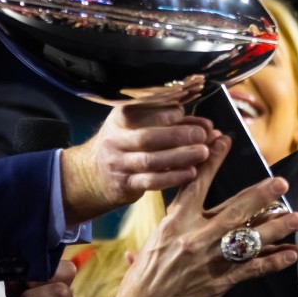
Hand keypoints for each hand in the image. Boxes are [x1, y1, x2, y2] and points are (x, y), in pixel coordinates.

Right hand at [59, 103, 215, 223]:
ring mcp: (119, 164)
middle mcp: (115, 139)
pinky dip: (173, 177)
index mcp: (119, 118)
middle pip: (147, 137)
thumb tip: (206, 125)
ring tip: (203, 152)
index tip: (185, 113)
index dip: (166, 112)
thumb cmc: (124, 144)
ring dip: (180, 156)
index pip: (143, 111)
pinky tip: (191, 172)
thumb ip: (171, 123)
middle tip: (202, 134)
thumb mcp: (137, 126)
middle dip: (177, 135)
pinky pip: (151, 181)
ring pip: (151, 160)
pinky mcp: (125, 185)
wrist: (91, 174)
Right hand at [109, 134, 297, 296]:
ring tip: (296, 218)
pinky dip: (274, 261)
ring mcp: (209, 260)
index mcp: (175, 221)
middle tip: (281, 183)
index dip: (212, 161)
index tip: (225, 140)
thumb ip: (175, 215)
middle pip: (233, 210)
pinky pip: (253, 269)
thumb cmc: (148, 272)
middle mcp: (194, 237)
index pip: (196, 184)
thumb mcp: (155, 236)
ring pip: (249, 240)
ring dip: (276, 228)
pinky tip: (291, 254)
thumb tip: (181, 188)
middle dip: (261, 195)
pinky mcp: (220, 282)